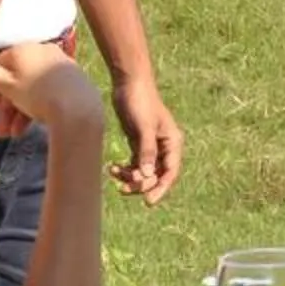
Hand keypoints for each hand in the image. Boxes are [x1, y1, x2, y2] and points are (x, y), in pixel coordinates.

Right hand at [0, 45, 105, 143]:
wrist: (77, 109)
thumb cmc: (37, 94)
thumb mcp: (6, 85)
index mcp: (24, 49)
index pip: (0, 64)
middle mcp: (42, 52)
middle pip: (15, 80)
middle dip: (4, 106)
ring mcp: (58, 67)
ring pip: (29, 90)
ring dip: (16, 114)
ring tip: (10, 134)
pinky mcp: (71, 83)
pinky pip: (46, 94)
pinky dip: (34, 111)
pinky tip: (27, 128)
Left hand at [109, 72, 183, 204]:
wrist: (128, 83)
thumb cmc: (139, 101)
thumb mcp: (143, 127)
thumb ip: (146, 151)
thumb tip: (147, 176)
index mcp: (172, 142)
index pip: (170, 172)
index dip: (160, 189)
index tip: (148, 202)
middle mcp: (164, 147)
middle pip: (156, 176)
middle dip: (140, 184)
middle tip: (122, 188)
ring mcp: (151, 146)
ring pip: (144, 172)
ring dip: (130, 178)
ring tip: (114, 173)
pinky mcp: (138, 143)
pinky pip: (134, 164)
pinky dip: (124, 169)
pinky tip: (112, 168)